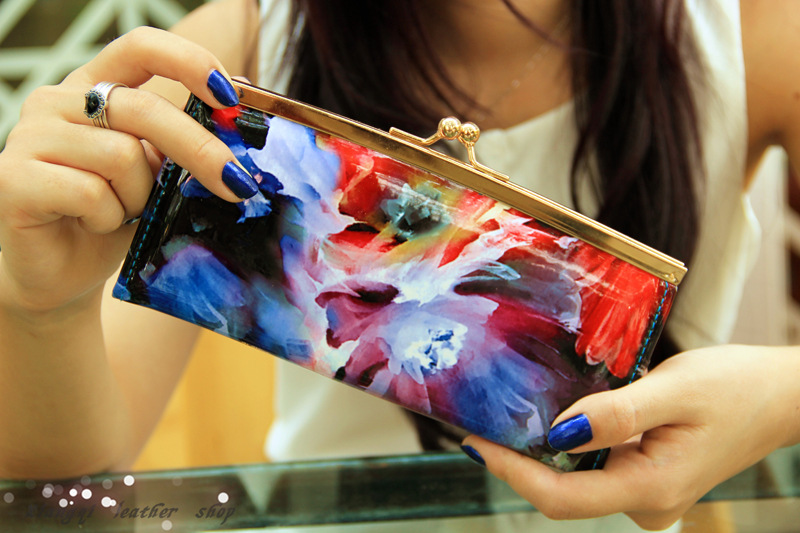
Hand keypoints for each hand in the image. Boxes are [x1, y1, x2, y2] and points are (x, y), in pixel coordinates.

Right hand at [0, 27, 256, 314]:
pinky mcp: (13, 178)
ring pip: (121, 156)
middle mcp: (57, 101)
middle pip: (144, 109)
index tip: (230, 96)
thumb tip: (242, 109)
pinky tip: (95, 224)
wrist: (63, 272)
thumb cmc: (116, 216)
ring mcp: (30, 136)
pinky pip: (90, 193)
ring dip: (140, 197)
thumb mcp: (158, 174)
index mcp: (95, 88)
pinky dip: (108, 217)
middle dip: (200, 150)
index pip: (142, 47)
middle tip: (239, 185)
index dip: (190, 62)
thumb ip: (184, 141)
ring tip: (124, 213)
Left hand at [462, 345, 799, 530]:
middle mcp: (643, 500)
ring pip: (575, 477)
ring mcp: (644, 490)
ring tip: (506, 412)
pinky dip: (567, 442)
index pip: (561, 495)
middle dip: (517, 461)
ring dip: (539, 449)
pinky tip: (548, 414)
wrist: (780, 396)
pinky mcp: (644, 474)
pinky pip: (594, 464)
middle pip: (561, 490)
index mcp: (650, 487)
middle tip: (480, 421)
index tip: (475, 442)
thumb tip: (558, 432)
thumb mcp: (675, 390)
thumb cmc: (737, 388)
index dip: (512, 472)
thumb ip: (617, 413)